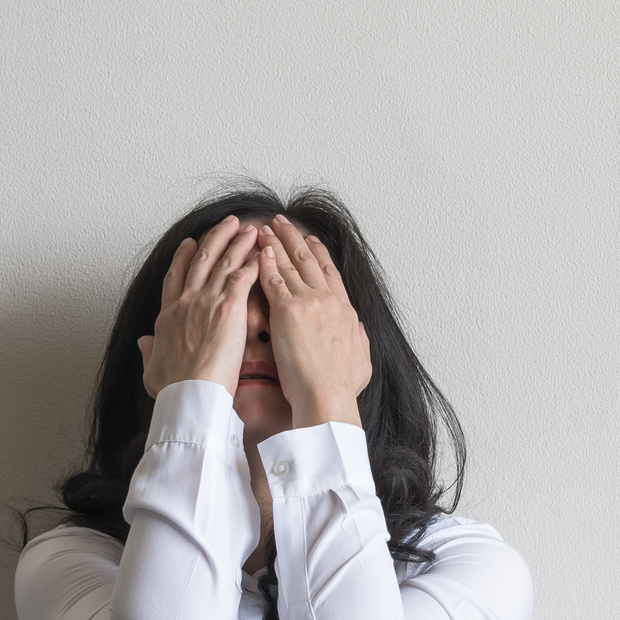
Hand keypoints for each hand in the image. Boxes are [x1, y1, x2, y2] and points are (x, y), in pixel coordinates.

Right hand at [138, 216, 259, 396]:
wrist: (188, 395)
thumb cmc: (173, 390)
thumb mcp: (152, 369)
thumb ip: (149, 351)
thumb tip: (144, 341)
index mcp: (168, 315)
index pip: (175, 278)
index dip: (183, 258)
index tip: (189, 244)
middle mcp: (185, 302)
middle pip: (199, 260)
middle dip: (215, 238)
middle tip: (226, 223)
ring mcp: (205, 302)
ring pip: (222, 263)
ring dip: (237, 242)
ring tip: (249, 228)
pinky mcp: (228, 308)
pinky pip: (242, 276)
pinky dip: (253, 261)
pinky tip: (263, 252)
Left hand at [258, 216, 370, 428]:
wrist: (328, 398)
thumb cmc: (342, 388)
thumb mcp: (362, 361)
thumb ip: (359, 340)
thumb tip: (358, 328)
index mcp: (346, 312)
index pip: (331, 274)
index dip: (319, 254)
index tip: (310, 241)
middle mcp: (330, 301)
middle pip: (310, 260)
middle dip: (294, 238)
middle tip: (283, 222)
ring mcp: (309, 302)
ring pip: (290, 264)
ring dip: (276, 243)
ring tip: (265, 227)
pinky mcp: (288, 310)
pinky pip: (273, 279)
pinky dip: (265, 262)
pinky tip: (257, 249)